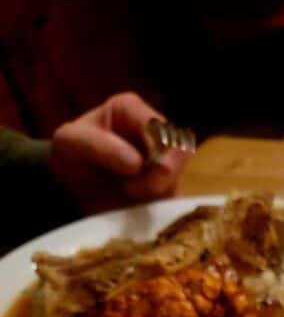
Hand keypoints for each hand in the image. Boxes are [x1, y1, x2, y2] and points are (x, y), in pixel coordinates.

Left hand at [49, 92, 191, 213]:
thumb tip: (137, 163)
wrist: (71, 189)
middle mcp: (154, 130)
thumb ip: (99, 146)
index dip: (155, 153)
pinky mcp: (169, 185)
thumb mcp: (69, 143)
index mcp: (131, 110)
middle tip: (133, 192)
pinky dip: (161, 205)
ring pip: (181, 176)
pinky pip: (178, 196)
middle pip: (179, 152)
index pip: (161, 128)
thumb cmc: (70, 157)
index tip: (132, 172)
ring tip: (132, 199)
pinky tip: (140, 206)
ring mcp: (165, 159)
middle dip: (160, 177)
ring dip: (159, 193)